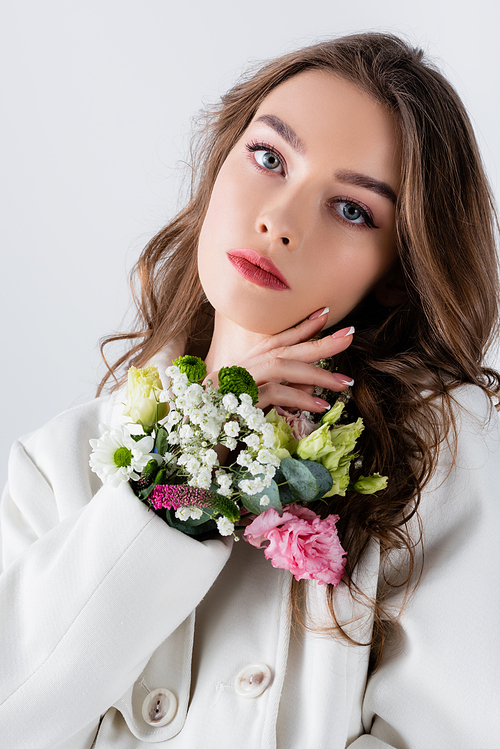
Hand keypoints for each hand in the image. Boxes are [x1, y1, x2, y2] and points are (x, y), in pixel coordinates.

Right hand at [206, 309, 353, 412]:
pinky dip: (300, 398)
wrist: (193, 441)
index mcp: (244, 364)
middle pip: (284, 347)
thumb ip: (277, 392)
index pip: (275, 339)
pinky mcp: (239, 399)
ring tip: (344, 383)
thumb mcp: (254, 404)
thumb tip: (310, 389)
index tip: (325, 314)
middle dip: (319, 341)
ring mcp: (238, 380)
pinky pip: (275, 392)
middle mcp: (241, 367)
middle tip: (348, 335)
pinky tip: (320, 406)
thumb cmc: (222, 425)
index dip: (300, 326)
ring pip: (282, 365)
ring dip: (316, 372)